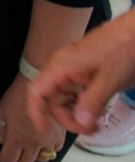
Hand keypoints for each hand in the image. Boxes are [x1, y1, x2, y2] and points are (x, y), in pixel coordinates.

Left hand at [0, 75, 64, 161]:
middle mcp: (34, 142)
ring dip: (33, 155)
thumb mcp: (3, 108)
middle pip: (26, 161)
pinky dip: (48, 149)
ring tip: (27, 148)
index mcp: (17, 136)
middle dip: (17, 159)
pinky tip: (43, 143)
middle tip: (12, 153)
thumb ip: (2, 126)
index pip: (10, 158)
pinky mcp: (60, 135)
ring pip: (42, 158)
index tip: (0, 155)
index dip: (3, 158)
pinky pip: (55, 149)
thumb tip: (2, 138)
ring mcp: (49, 140)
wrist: (39, 82)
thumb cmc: (19, 93)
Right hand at [27, 10, 134, 133]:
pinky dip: (84, 104)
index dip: (36, 112)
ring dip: (77, 113)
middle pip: (52, 98)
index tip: (45, 130)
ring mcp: (73, 68)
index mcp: (60, 67)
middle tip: (90, 129)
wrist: (134, 31)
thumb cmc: (120, 49)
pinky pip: (76, 90)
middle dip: (68, 117)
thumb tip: (80, 122)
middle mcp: (61, 67)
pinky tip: (98, 110)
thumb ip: (92, 102)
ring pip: (65, 96)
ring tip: (96, 124)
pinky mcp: (83, 70)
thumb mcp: (109, 80)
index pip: (37, 92)